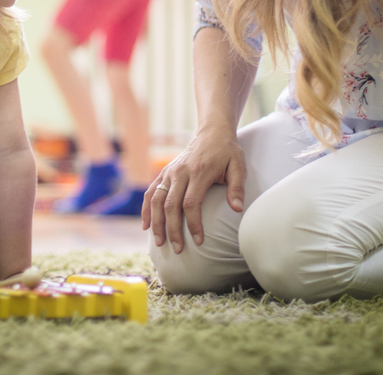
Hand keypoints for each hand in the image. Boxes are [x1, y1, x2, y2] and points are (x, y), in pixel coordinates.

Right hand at [142, 125, 245, 252]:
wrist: (211, 132)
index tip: (198, 241)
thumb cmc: (227, 152)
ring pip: (156, 199)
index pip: (191, 203)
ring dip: (156, 222)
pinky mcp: (164, 172)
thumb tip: (237, 209)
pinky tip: (145, 226)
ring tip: (159, 242)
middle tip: (177, 249)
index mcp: (199, 172)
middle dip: (172, 229)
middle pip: (171, 204)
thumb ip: (237, 187)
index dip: (193, 224)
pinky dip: (145, 209)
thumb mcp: (238, 166)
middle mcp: (180, 172)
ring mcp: (170, 172)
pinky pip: (150, 192)